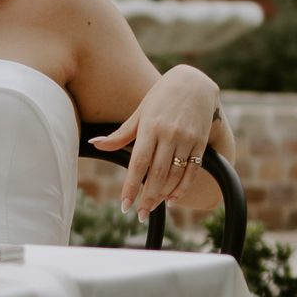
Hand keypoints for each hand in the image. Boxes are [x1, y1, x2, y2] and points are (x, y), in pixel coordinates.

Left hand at [90, 68, 218, 217]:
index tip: (124, 206)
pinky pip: (192, 170)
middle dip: (147, 197)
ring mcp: (187, 138)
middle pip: (157, 173)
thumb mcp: (140, 112)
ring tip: (152, 208)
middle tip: (139, 214)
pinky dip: (183, 187)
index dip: (131, 187)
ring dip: (163, 195)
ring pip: (175, 174)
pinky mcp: (201, 142)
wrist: (194, 82)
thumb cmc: (160, 97)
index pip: (138, 163)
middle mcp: (169, 134)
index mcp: (150, 127)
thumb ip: (121, 134)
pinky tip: (173, 199)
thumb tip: (96, 145)